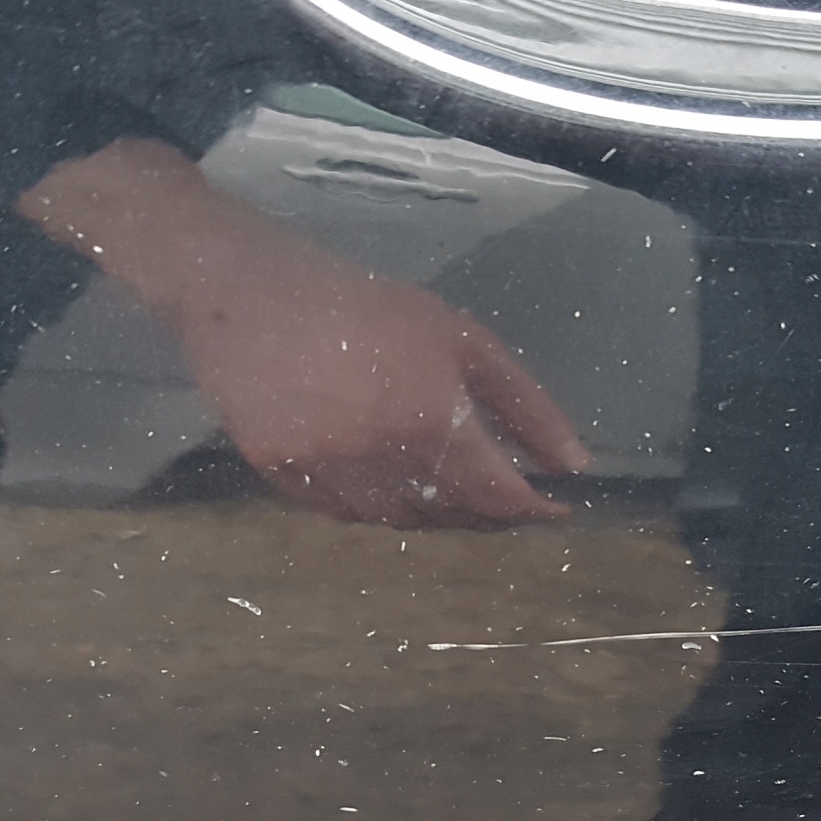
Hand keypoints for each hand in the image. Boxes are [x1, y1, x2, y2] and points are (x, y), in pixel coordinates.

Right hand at [19, 140, 587, 527]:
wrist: (247, 296)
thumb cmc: (366, 307)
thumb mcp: (459, 338)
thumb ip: (523, 404)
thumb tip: (573, 464)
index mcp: (429, 420)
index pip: (498, 496)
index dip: (532, 511)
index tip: (556, 510)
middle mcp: (379, 461)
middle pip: (453, 516)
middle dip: (488, 512)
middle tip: (506, 494)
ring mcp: (327, 477)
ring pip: (401, 523)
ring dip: (438, 513)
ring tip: (453, 486)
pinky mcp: (284, 483)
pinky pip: (350, 516)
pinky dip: (383, 508)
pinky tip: (392, 478)